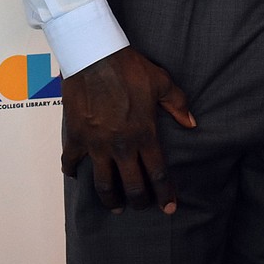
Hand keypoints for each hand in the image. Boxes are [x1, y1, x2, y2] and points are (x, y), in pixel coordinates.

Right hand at [61, 46, 195, 213]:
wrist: (94, 56)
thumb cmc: (130, 68)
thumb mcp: (161, 83)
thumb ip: (177, 105)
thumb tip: (192, 124)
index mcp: (144, 134)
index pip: (157, 173)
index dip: (164, 193)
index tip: (168, 207)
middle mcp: (121, 145)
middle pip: (131, 185)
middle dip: (139, 201)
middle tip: (141, 207)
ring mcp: (96, 144)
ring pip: (103, 183)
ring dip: (110, 198)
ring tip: (115, 206)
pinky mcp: (76, 137)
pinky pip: (71, 162)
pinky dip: (73, 172)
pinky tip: (76, 178)